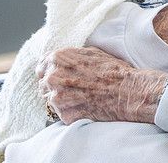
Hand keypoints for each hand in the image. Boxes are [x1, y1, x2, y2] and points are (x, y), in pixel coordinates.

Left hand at [35, 46, 167, 124]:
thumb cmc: (112, 69)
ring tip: (79, 97)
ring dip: (61, 99)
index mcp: (58, 58)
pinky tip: (83, 106)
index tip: (57, 75)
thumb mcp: (91, 52)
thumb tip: (62, 61)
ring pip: (50, 100)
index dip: (49, 71)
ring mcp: (57, 98)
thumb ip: (70, 56)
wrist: (125, 91)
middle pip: (43, 84)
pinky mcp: (64, 115)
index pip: (41, 66)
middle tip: (71, 88)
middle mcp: (53, 77)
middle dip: (55, 86)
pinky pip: (61, 113)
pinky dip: (69, 111)